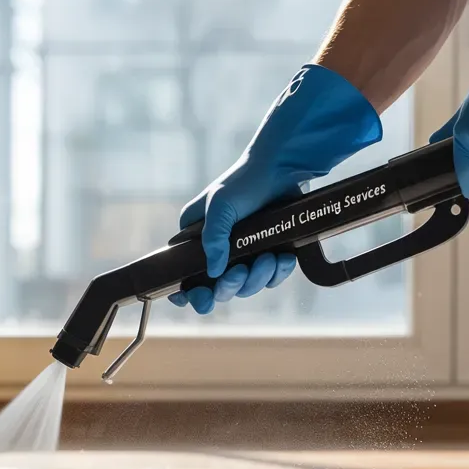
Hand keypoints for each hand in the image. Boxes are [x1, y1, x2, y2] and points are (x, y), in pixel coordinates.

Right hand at [168, 64, 381, 313]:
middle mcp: (217, 248)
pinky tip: (283, 258)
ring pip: (246, 286)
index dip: (189, 293)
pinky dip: (277, 273)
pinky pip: (269, 278)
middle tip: (239, 273)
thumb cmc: (246, 180)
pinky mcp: (267, 252)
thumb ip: (213, 239)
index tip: (201, 300)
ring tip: (269, 258)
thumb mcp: (221, 206)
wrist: (284, 168)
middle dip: (230, 285)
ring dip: (257, 278)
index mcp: (195, 236)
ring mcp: (243, 252)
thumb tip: (212, 273)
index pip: (183, 274)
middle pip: (217, 287)